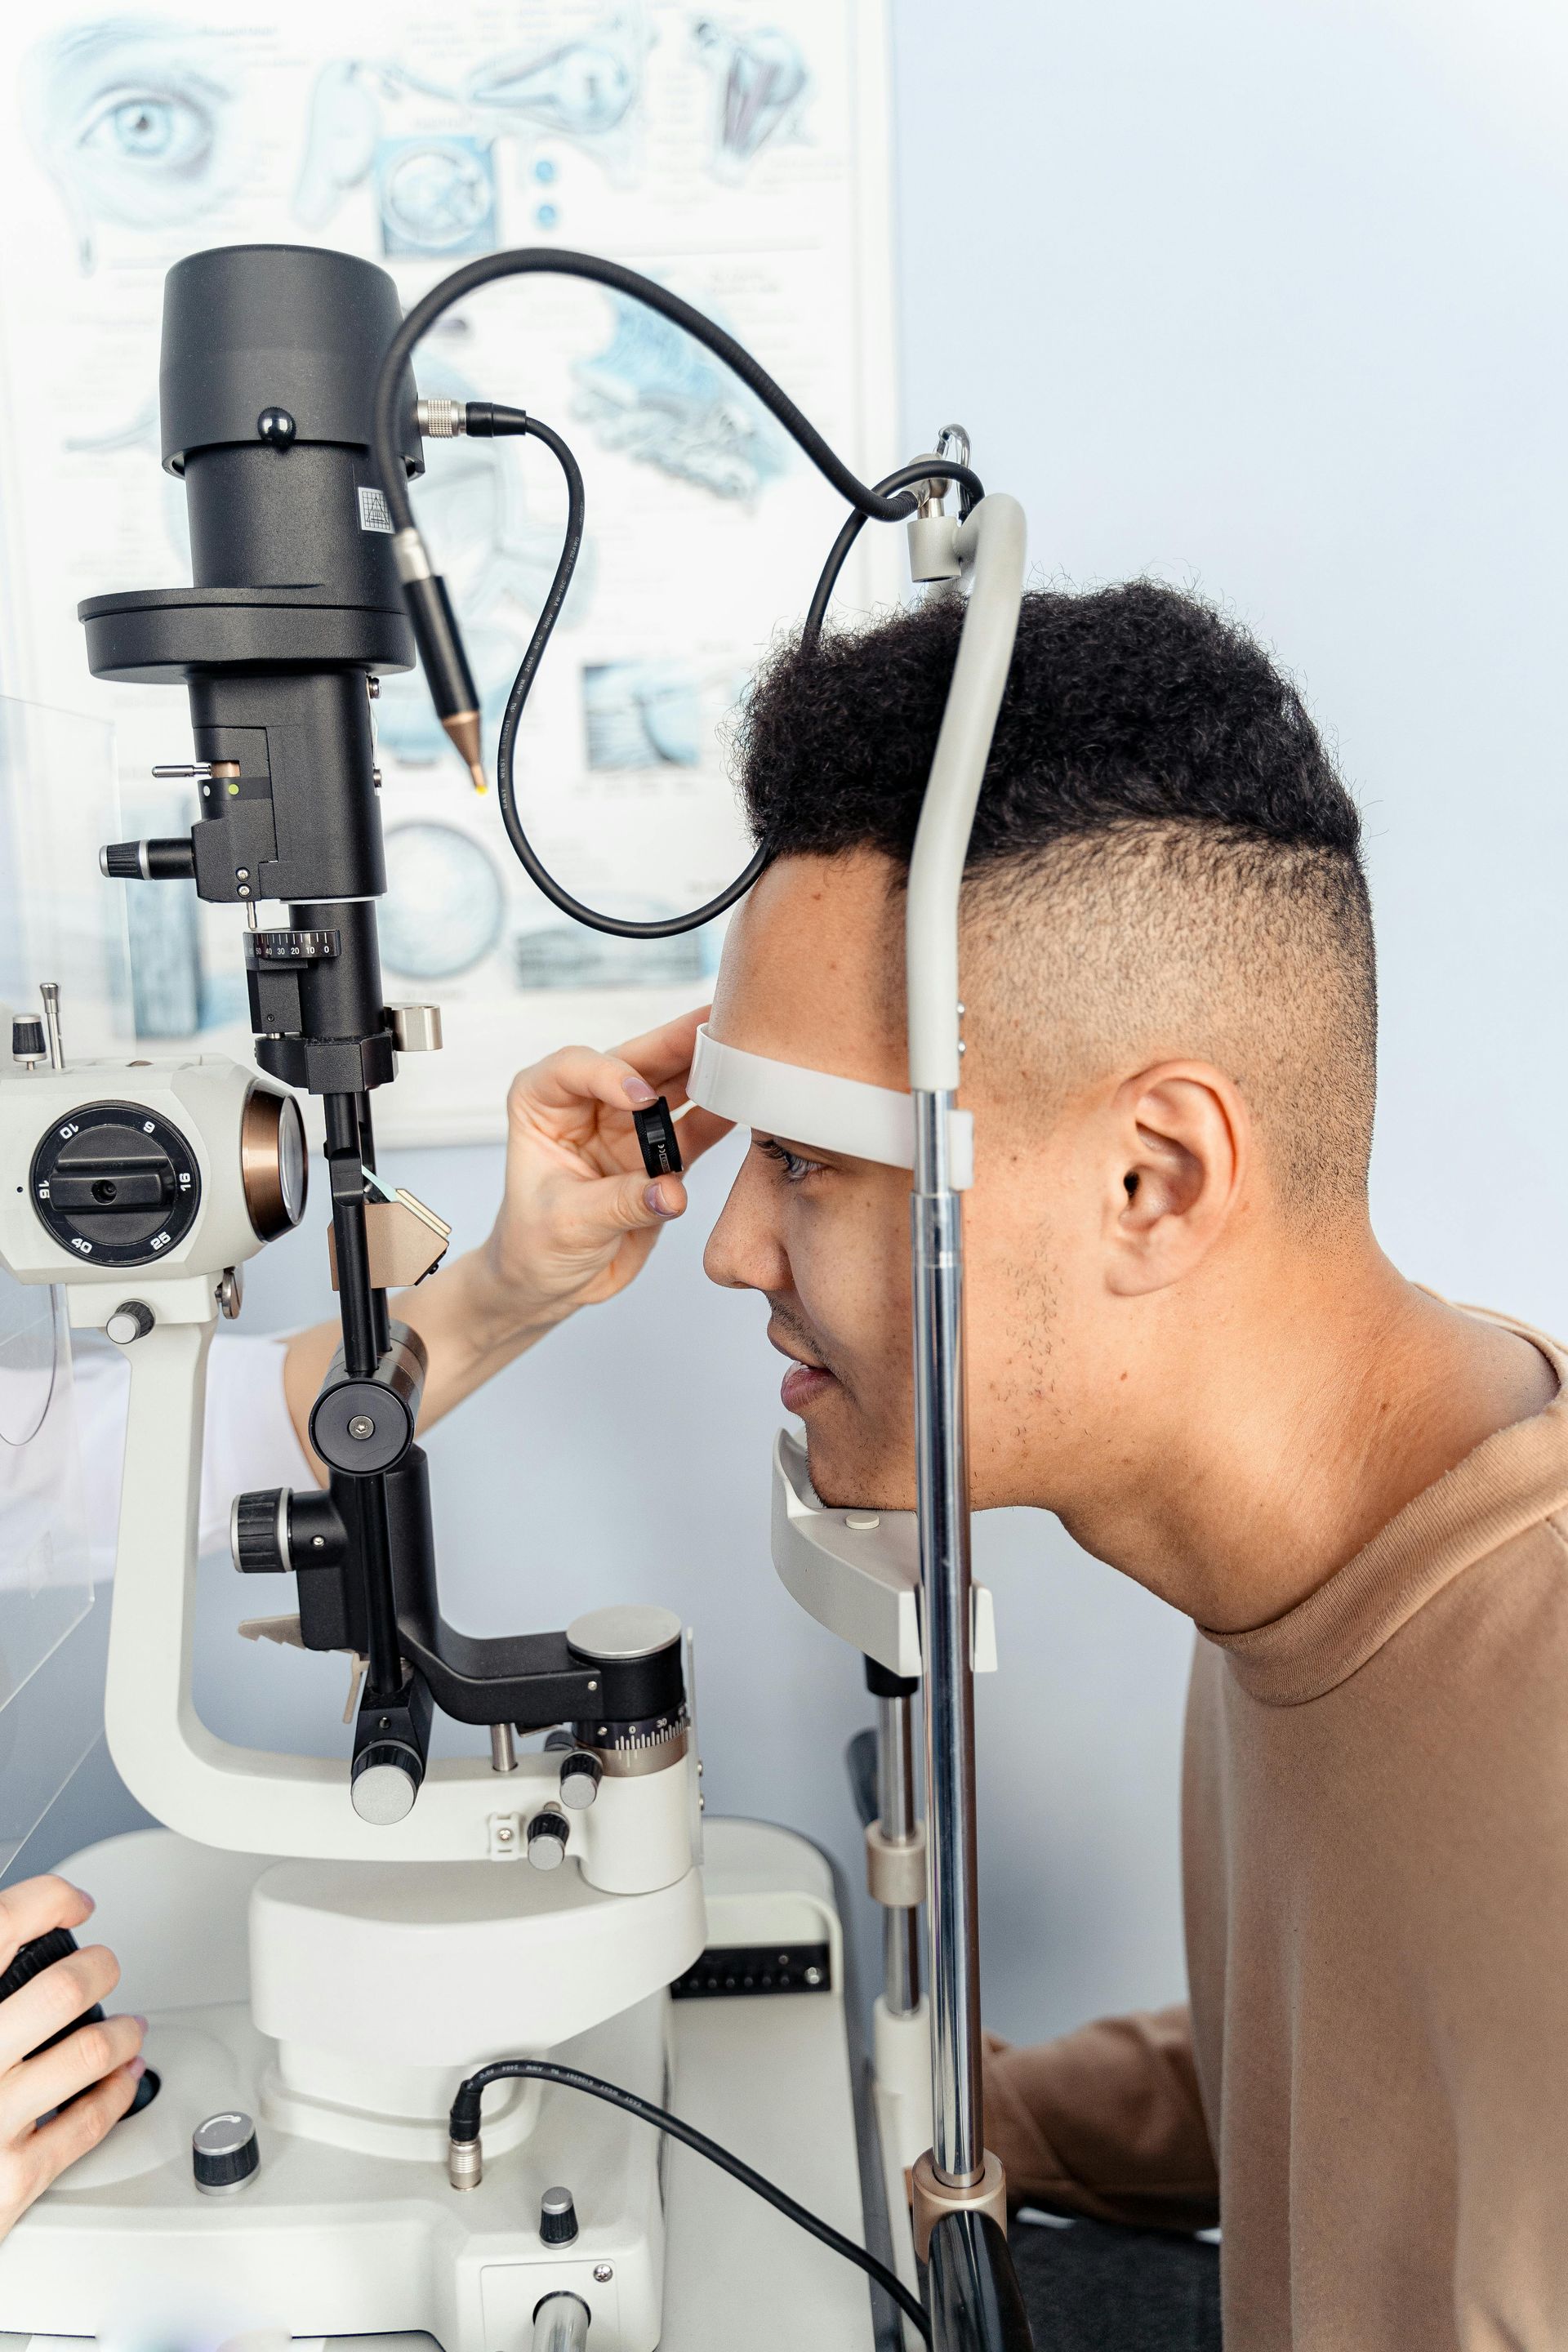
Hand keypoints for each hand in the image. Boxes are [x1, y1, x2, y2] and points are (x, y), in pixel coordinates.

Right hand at [0, 1876, 144, 2240]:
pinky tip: (121, 2077)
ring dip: (120, 2033)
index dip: (48, 1900)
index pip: (1, 1925)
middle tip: (103, 1965)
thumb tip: (18, 1932)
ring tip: (125, 2027)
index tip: (71, 1903)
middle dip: (98, 1968)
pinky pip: (86, 2124)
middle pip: (60, 1989)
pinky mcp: (11, 2178)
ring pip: (87, 2053)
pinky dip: (117, 2091)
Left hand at [476, 1004, 731, 1336]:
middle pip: (635, 1062)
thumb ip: (621, 1203)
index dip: (611, 1074)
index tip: (641, 1098)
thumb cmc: (534, 1245)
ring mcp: (629, 1127)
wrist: (552, 1284)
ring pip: (673, 1086)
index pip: (575, 1068)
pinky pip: (697, 1127)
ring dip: (708, 1072)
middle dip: (676, 1044)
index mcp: (543, 1103)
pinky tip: (751, 1101)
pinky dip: (723, 1115)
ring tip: (747, 1054)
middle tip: (718, 1023)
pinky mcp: (662, 1155)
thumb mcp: (569, 1224)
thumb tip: (671, 1193)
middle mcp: (589, 1104)